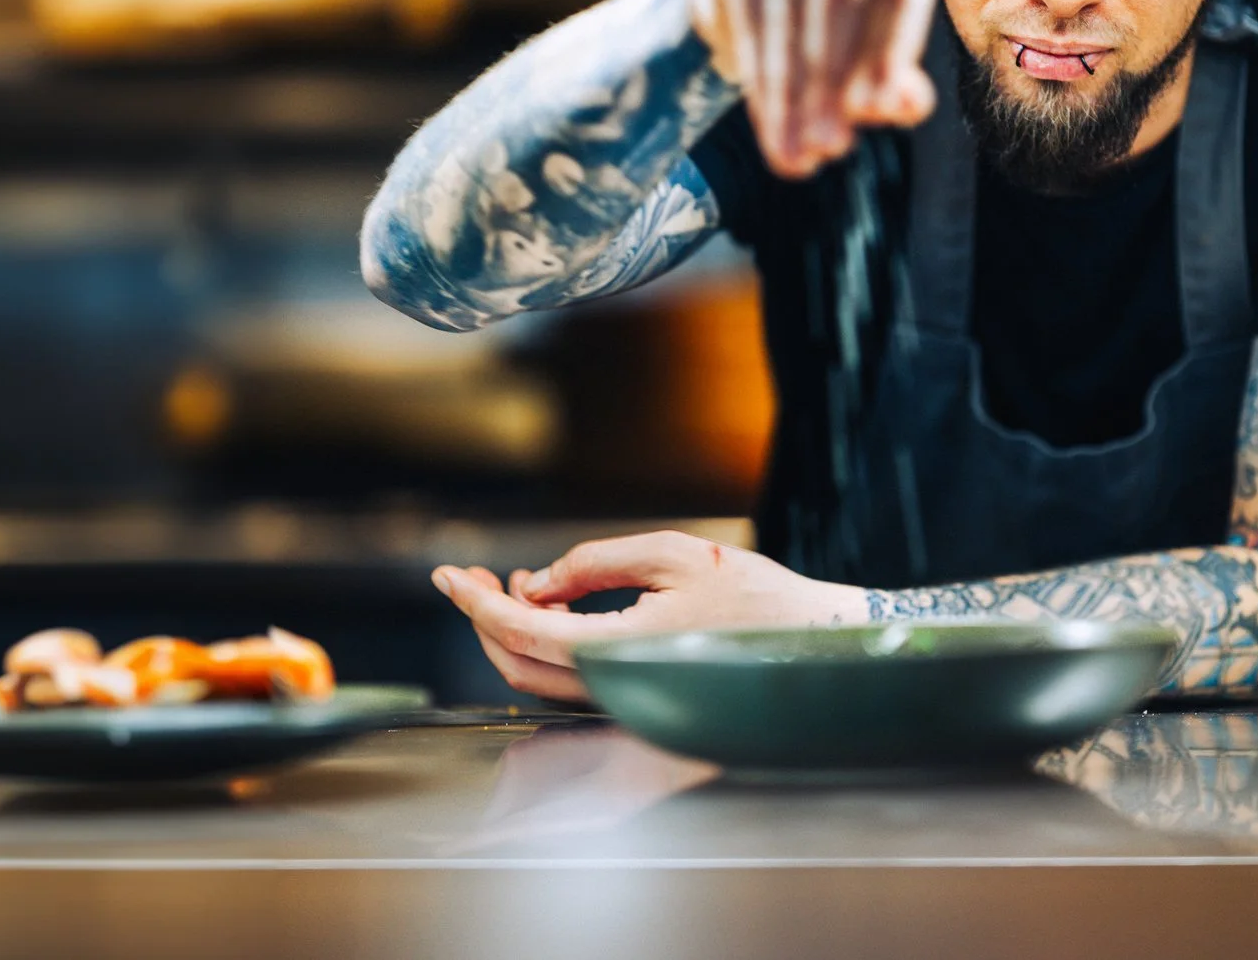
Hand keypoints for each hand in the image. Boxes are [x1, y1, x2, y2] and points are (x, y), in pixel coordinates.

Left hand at [432, 532, 868, 701]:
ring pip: (538, 676)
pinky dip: (544, 642)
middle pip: (516, 661)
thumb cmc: (752, 597)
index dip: (476, 600)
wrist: (810, 644)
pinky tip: (551, 604)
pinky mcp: (631, 701)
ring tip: (517, 579)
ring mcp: (621, 702)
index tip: (447, 574)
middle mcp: (613, 688)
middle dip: (484, 614)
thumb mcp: (672, 554)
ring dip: (512, 629)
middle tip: (474, 573)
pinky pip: (567, 680)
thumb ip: (595, 563)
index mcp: (619, 650)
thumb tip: (538, 582)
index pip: (522, 630)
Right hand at [673, 0, 943, 177]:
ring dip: (795, 95)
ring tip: (800, 154)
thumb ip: (898, 72)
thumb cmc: (846, 15)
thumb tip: (907, 105)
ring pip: (793, 15)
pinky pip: (753, 17)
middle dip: (835, 83)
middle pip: (842, 2)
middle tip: (830, 148)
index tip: (876, 113)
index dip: (888, 54)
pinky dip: (763, 83)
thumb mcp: (882, 41)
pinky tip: (772, 128)